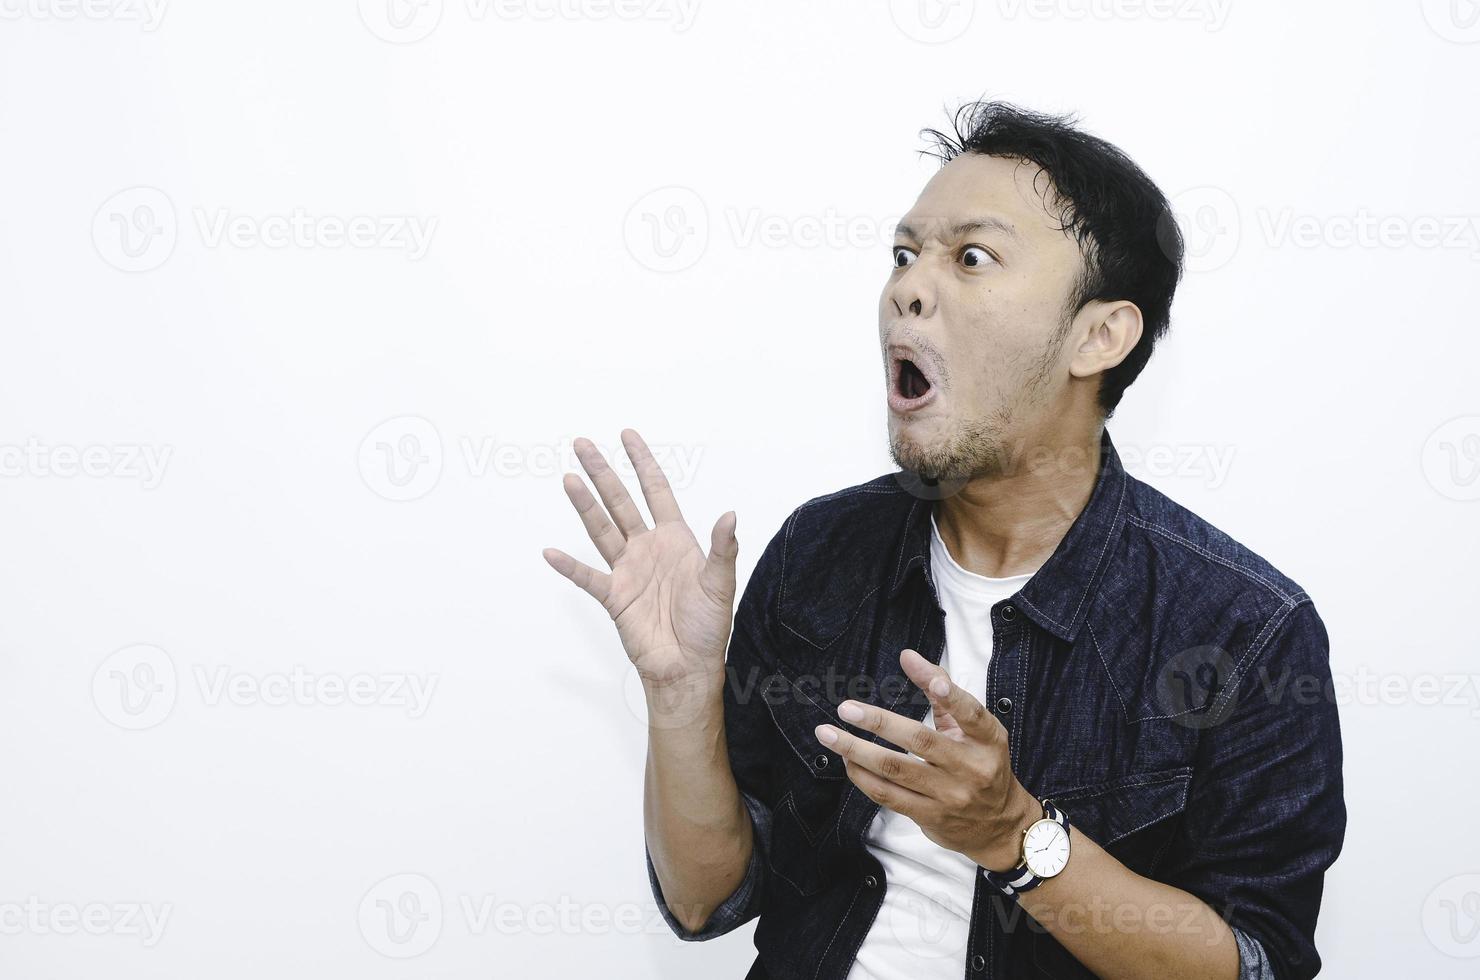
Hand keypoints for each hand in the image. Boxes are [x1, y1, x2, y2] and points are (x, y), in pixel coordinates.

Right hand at [542, 429, 738, 696]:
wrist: (688, 666)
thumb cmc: (708, 627)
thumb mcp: (720, 584)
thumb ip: (724, 549)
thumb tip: (730, 515)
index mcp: (675, 539)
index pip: (655, 490)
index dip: (642, 462)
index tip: (627, 435)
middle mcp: (647, 548)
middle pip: (620, 502)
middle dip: (603, 472)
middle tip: (583, 444)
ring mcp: (628, 571)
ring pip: (601, 530)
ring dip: (585, 505)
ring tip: (569, 479)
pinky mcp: (614, 597)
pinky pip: (587, 577)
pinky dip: (569, 566)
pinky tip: (551, 552)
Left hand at [815, 647, 1038, 871]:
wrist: (998, 825)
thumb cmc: (980, 764)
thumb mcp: (974, 729)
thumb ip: (943, 692)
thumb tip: (907, 656)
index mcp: (987, 740)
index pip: (971, 713)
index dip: (952, 696)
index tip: (933, 681)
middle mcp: (971, 767)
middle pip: (920, 741)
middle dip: (878, 722)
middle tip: (846, 709)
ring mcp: (950, 795)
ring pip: (896, 770)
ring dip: (857, 750)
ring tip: (829, 734)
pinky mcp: (930, 816)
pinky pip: (888, 795)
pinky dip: (862, 776)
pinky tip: (846, 760)